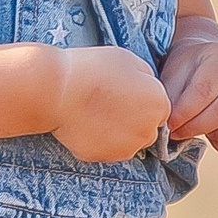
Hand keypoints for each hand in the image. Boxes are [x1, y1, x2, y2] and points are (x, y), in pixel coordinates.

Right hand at [48, 45, 170, 162]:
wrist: (57, 90)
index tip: (123, 92)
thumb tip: (147, 87)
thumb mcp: (128, 59)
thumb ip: (146, 77)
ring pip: (128, 142)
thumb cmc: (92, 69)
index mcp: (158, 104)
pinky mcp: (104, 157)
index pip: (160, 108)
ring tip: (95, 113)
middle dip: (133, 119)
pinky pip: (107, 150)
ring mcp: (126, 148)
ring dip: (118, 132)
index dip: (141, 99)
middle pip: (147, 128)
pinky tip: (85, 123)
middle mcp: (148, 131)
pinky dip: (99, 140)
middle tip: (108, 103)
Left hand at [161, 32, 217, 155]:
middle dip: (195, 127)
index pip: (205, 89)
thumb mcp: (174, 73)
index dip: (183, 112)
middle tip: (176, 132)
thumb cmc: (188, 70)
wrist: (207, 64)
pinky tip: (211, 136)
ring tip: (198, 131)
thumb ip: (171, 97)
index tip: (168, 123)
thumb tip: (169, 126)